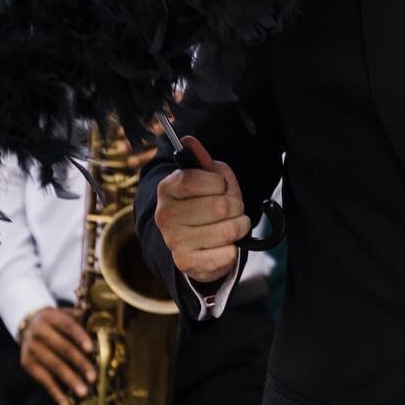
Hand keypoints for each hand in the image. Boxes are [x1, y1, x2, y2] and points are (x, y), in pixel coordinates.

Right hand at [20, 307, 96, 404]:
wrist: (28, 324)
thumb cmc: (58, 321)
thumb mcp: (66, 314)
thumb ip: (82, 317)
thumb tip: (105, 320)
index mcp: (51, 317)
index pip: (68, 326)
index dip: (80, 337)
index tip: (92, 349)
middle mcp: (39, 332)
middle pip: (62, 348)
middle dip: (79, 363)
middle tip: (94, 377)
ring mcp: (31, 349)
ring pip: (53, 366)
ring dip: (70, 380)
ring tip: (84, 392)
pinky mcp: (27, 363)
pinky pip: (42, 379)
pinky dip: (55, 392)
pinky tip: (66, 402)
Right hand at [153, 135, 247, 283]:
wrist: (194, 243)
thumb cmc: (204, 204)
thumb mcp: (208, 179)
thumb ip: (202, 160)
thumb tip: (188, 140)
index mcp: (167, 190)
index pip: (196, 179)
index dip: (219, 182)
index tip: (219, 186)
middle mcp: (166, 216)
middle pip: (221, 205)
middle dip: (235, 206)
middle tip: (229, 209)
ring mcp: (175, 241)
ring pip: (230, 229)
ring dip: (239, 226)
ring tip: (229, 225)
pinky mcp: (187, 264)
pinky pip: (229, 254)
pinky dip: (233, 249)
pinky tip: (222, 246)